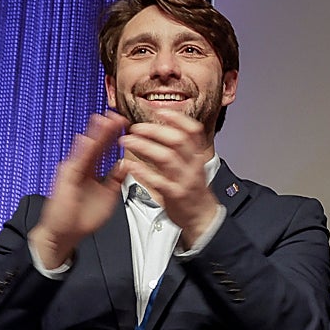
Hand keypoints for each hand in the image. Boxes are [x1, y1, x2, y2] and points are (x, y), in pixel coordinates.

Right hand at [30, 113, 129, 267]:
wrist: (63, 234)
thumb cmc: (81, 219)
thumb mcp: (107, 198)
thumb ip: (115, 181)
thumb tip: (125, 167)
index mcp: (90, 171)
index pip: (104, 150)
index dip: (113, 137)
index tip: (125, 124)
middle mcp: (80, 168)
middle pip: (95, 145)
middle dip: (106, 130)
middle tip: (117, 115)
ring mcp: (72, 172)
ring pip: (85, 150)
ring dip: (94, 135)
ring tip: (104, 121)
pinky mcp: (65, 180)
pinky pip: (75, 164)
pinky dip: (81, 153)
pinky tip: (87, 141)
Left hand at [119, 110, 220, 246]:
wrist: (202, 218)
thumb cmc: (193, 191)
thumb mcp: (193, 167)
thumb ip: (182, 151)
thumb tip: (165, 131)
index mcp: (197, 157)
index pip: (193, 131)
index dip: (178, 119)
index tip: (161, 111)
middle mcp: (193, 166)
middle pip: (178, 140)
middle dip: (155, 130)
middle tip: (136, 127)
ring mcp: (185, 180)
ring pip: (167, 158)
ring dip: (145, 146)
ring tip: (127, 141)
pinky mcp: (175, 195)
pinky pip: (158, 181)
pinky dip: (142, 171)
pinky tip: (129, 165)